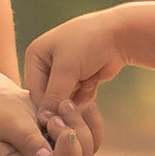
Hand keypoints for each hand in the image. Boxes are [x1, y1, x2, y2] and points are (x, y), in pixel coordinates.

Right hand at [0, 79, 87, 155]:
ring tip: (65, 104)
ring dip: (83, 129)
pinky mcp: (64, 154)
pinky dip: (92, 128)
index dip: (64, 154)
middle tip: (61, 108)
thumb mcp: (8, 123)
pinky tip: (87, 107)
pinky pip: (88, 147)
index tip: (60, 123)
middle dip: (75, 138)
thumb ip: (26, 141)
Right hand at [24, 6, 130, 121]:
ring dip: (78, 96)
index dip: (47, 105)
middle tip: (80, 88)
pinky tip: (94, 80)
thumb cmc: (88, 44)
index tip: (61, 113)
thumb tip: (44, 120)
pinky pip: (77, 98)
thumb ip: (53, 96)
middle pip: (49, 97)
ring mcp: (63, 72)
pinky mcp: (78, 79)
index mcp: (35, 56)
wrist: (120, 35)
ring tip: (88, 79)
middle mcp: (46, 64)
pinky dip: (86, 94)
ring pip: (64, 100)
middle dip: (66, 98)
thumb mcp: (67, 69)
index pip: (34, 91)